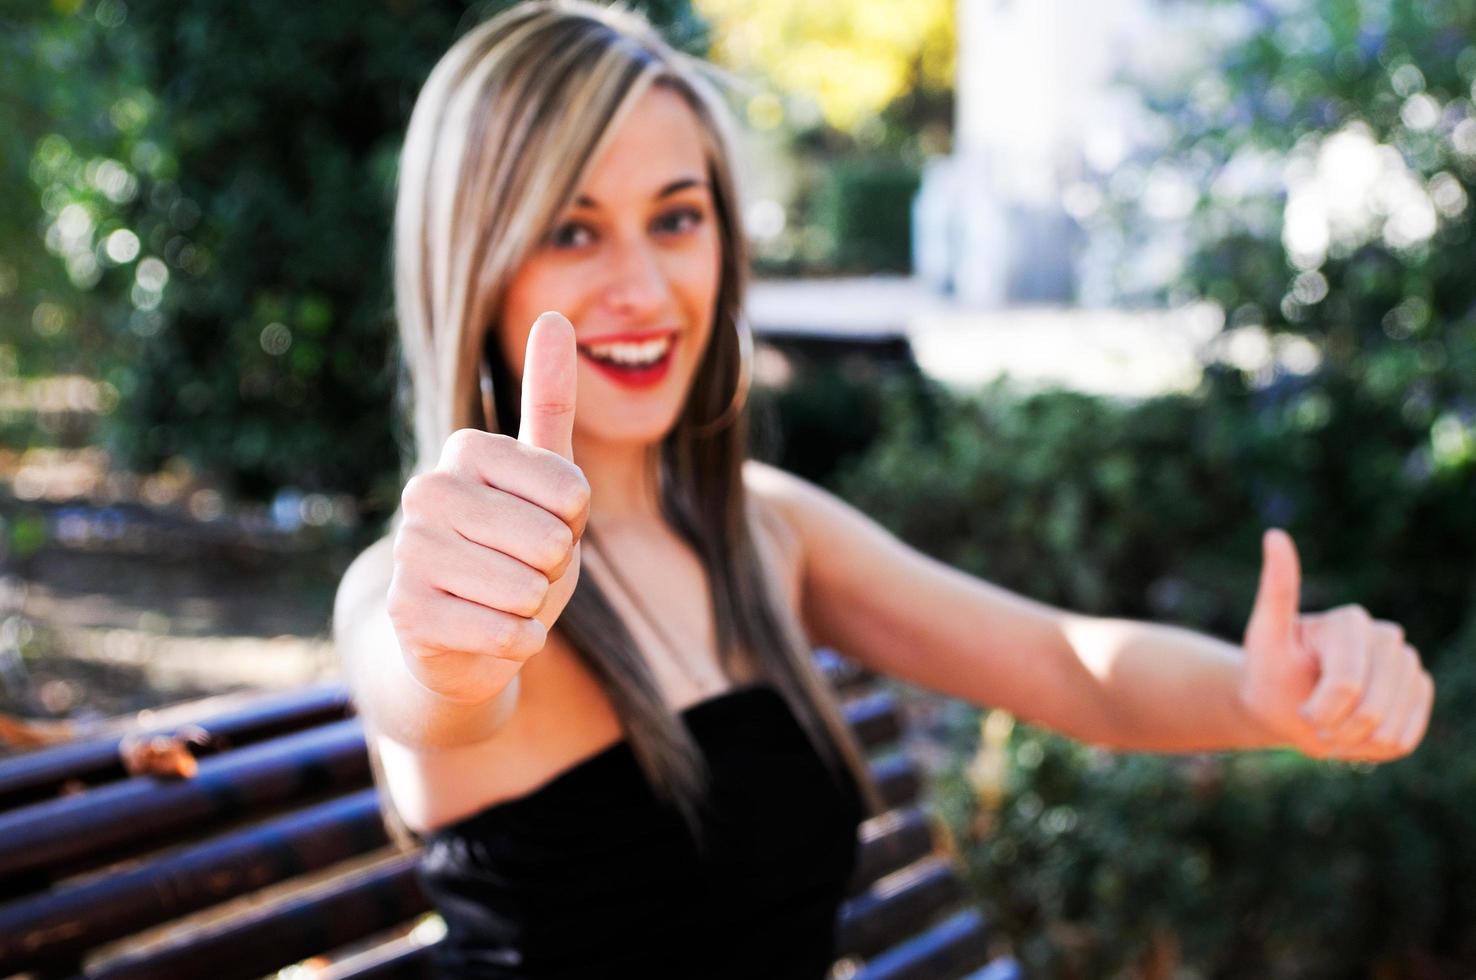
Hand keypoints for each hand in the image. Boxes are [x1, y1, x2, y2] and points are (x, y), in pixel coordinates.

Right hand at [387, 311, 588, 703]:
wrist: (465, 635)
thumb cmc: (517, 551)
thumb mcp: (548, 481)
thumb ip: (551, 403)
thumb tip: (554, 314)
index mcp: (466, 450)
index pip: (570, 491)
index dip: (574, 522)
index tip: (544, 524)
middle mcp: (426, 491)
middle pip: (548, 540)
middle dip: (554, 568)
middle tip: (523, 570)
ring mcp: (408, 550)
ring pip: (525, 588)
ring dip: (535, 607)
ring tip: (506, 599)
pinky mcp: (405, 611)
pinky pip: (503, 632)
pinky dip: (518, 641)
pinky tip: (496, 632)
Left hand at [1237, 528, 1433, 760]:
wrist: (1282, 702)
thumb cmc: (1268, 668)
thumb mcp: (1263, 634)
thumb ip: (1276, 589)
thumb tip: (1275, 535)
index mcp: (1352, 621)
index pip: (1347, 685)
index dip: (1321, 710)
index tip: (1299, 710)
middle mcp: (1387, 638)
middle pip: (1372, 708)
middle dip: (1335, 726)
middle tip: (1312, 720)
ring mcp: (1408, 667)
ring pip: (1391, 727)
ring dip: (1353, 741)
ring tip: (1331, 725)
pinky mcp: (1418, 695)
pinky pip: (1406, 738)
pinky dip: (1374, 747)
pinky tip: (1355, 732)